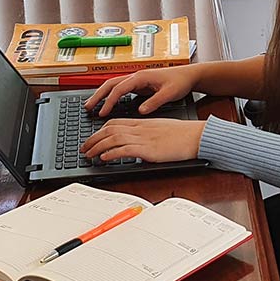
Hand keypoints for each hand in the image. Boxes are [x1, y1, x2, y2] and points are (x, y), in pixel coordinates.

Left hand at [80, 118, 205, 162]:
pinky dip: (111, 153)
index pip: (115, 123)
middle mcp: (140, 128)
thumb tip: (136, 143)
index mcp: (142, 122)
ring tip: (88, 154)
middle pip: (109, 129)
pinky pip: (125, 149)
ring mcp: (143, 138)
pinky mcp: (148, 149)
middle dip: (93, 139)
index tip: (92, 138)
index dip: (99, 130)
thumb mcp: (160, 129)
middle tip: (84, 148)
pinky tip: (104, 158)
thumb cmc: (182, 134)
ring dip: (97, 146)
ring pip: (113, 138)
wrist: (195, 136)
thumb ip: (146, 134)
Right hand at [83, 64, 199, 116]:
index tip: (102, 113)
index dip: (109, 101)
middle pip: (110, 84)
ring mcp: (137, 80)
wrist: (188, 75)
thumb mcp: (170, 93)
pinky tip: (107, 104)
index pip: (119, 88)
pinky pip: (120, 89)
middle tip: (87, 107)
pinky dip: (111, 96)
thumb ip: (155, 102)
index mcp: (141, 77)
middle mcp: (136, 76)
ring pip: (114, 85)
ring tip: (92, 105)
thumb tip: (141, 111)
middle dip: (98, 95)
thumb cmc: (180, 82)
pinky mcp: (139, 84)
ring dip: (102, 94)